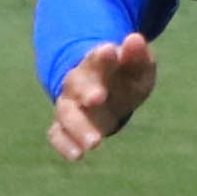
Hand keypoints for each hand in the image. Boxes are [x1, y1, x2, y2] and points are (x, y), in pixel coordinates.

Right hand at [49, 32, 156, 159]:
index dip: (102, 55)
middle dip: (86, 90)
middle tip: (98, 98)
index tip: (109, 51)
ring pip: (65, 112)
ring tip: (95, 142)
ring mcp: (70, 103)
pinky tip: (77, 156)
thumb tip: (134, 39)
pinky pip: (57, 133)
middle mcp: (79, 81)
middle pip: (76, 83)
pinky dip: (64, 144)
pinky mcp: (65, 124)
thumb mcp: (139, 66)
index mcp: (98, 63)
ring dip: (77, 127)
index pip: (97, 56)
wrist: (108, 92)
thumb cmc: (126, 77)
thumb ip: (137, 55)